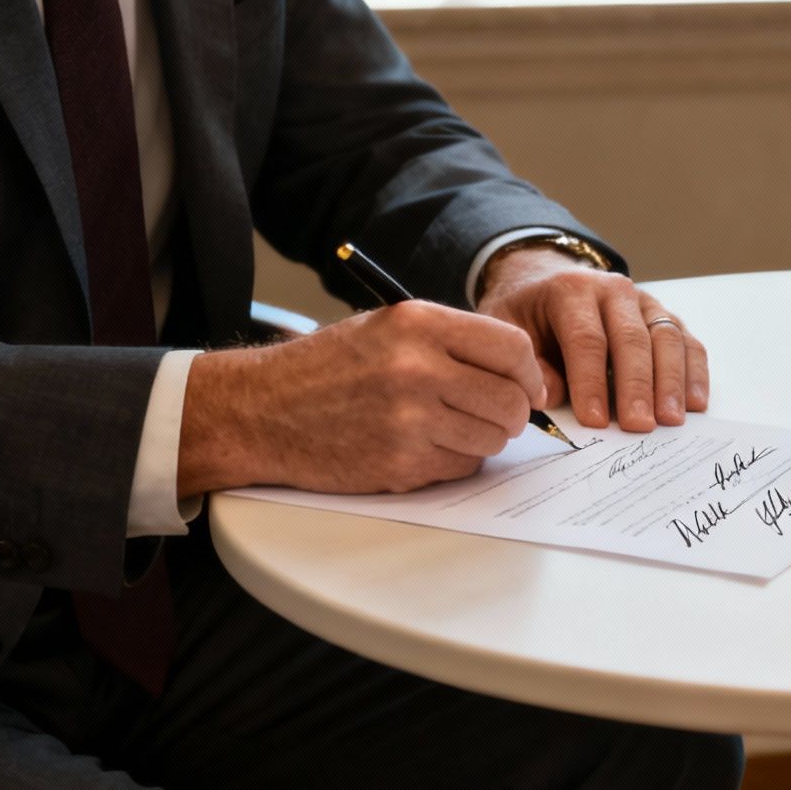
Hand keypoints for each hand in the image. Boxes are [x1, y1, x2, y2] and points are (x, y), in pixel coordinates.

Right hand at [179, 301, 547, 494]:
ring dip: (483, 437)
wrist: (261, 411)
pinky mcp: (400, 464)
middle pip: (510, 399)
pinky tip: (424, 444)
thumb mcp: (386, 327)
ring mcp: (408, 420)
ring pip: (492, 437)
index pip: (512, 347)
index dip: (530, 372)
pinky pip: (462, 466)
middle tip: (497, 413)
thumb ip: (452, 341)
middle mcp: (416, 368)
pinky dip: (455, 460)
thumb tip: (522, 372)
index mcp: (416, 323)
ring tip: (451, 426)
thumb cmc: (328, 367)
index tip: (529, 385)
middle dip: (514, 411)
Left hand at [474, 248, 707, 431]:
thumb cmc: (527, 313)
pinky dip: (694, 372)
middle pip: (633, 339)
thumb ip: (526, 363)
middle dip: (637, 386)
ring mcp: (645, 302)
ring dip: (671, 382)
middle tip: (639, 426)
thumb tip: (550, 398)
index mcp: (571, 290)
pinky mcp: (664, 317)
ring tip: (671, 420)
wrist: (546, 280)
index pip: (586, 339)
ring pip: (667, 338)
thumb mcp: (508, 329)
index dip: (591, 382)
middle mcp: (614, 290)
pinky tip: (695, 403)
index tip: (594, 421)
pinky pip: (687, 342)